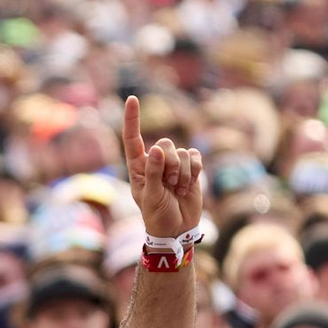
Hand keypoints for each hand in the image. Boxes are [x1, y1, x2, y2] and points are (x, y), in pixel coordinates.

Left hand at [122, 96, 202, 238]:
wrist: (176, 228)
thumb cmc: (157, 215)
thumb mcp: (151, 196)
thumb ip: (153, 173)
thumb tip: (156, 148)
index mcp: (137, 167)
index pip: (133, 139)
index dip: (133, 119)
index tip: (132, 99)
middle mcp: (154, 161)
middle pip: (165, 144)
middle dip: (170, 165)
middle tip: (169, 185)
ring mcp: (173, 164)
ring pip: (182, 152)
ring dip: (182, 174)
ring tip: (177, 191)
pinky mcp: (190, 168)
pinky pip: (195, 156)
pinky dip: (194, 172)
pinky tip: (188, 186)